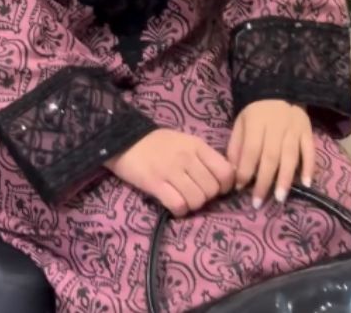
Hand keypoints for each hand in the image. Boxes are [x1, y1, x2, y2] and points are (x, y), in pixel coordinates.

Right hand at [104, 129, 235, 216]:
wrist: (125, 139)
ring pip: (197, 200)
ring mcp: (171, 170)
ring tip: (183, 198)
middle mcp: (187, 157)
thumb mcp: (185, 142)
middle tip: (195, 193)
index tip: (217, 188)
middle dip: (206, 197)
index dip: (225, 185)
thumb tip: (224, 177)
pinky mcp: (155, 183)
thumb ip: (203, 157)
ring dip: (192, 205)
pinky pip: (178, 205)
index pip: (226, 171)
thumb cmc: (158, 143)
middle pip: (212, 190)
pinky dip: (179, 210)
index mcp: (197, 145)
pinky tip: (174, 205)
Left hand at [227, 100, 314, 208]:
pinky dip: (309, 168)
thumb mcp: (241, 122)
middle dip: (264, 181)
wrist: (279, 89)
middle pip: (271, 156)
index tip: (240, 188)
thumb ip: (236, 146)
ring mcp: (294, 129)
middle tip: (258, 202)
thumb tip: (233, 172)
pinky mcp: (308, 132)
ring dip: (285, 179)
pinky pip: (310, 151)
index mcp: (256, 122)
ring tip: (280, 198)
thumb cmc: (257, 111)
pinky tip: (306, 184)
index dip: (245, 170)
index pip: (251, 149)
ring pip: (290, 156)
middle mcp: (276, 126)